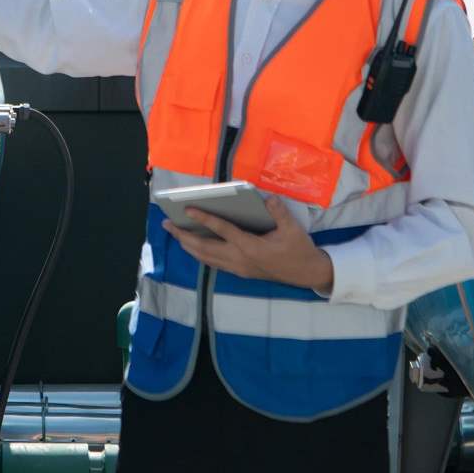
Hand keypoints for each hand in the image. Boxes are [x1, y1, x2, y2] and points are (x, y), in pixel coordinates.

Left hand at [165, 198, 334, 295]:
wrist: (306, 273)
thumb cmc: (299, 249)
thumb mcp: (292, 229)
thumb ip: (278, 213)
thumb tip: (267, 199)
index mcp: (251, 247)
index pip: (222, 231)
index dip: (204, 219)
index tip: (188, 209)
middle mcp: (240, 259)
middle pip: (204, 248)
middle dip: (183, 236)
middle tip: (167, 224)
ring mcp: (238, 268)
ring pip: (206, 258)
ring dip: (188, 246)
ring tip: (174, 233)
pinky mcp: (239, 271)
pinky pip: (213, 263)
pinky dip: (200, 253)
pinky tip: (193, 246)